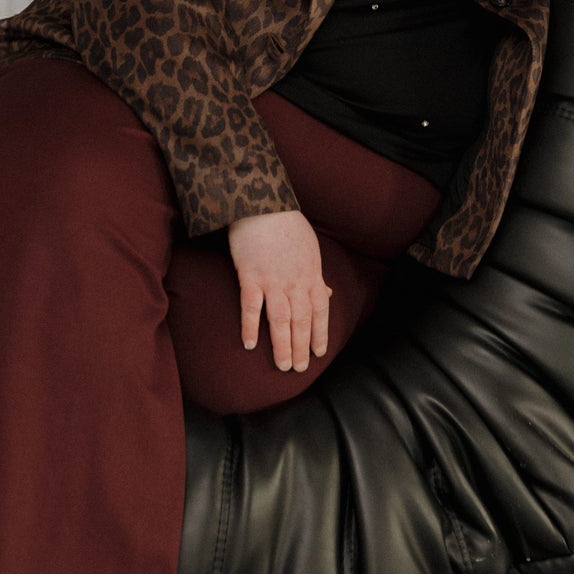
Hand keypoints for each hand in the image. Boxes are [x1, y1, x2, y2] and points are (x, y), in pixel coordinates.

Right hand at [227, 209, 332, 371]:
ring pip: (281, 321)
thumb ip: (315, 275)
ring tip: (283, 365)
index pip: (320, 311)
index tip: (319, 352)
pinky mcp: (250, 276)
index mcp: (311, 274)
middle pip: (301, 321)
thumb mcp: (310, 249)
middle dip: (302, 347)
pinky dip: (250, 327)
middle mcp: (295, 282)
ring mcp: (273, 280)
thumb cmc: (287, 225)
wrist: (263, 205)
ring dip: (282, 345)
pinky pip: (251, 307)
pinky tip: (248, 344)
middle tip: (299, 368)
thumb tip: (325, 294)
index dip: (320, 333)